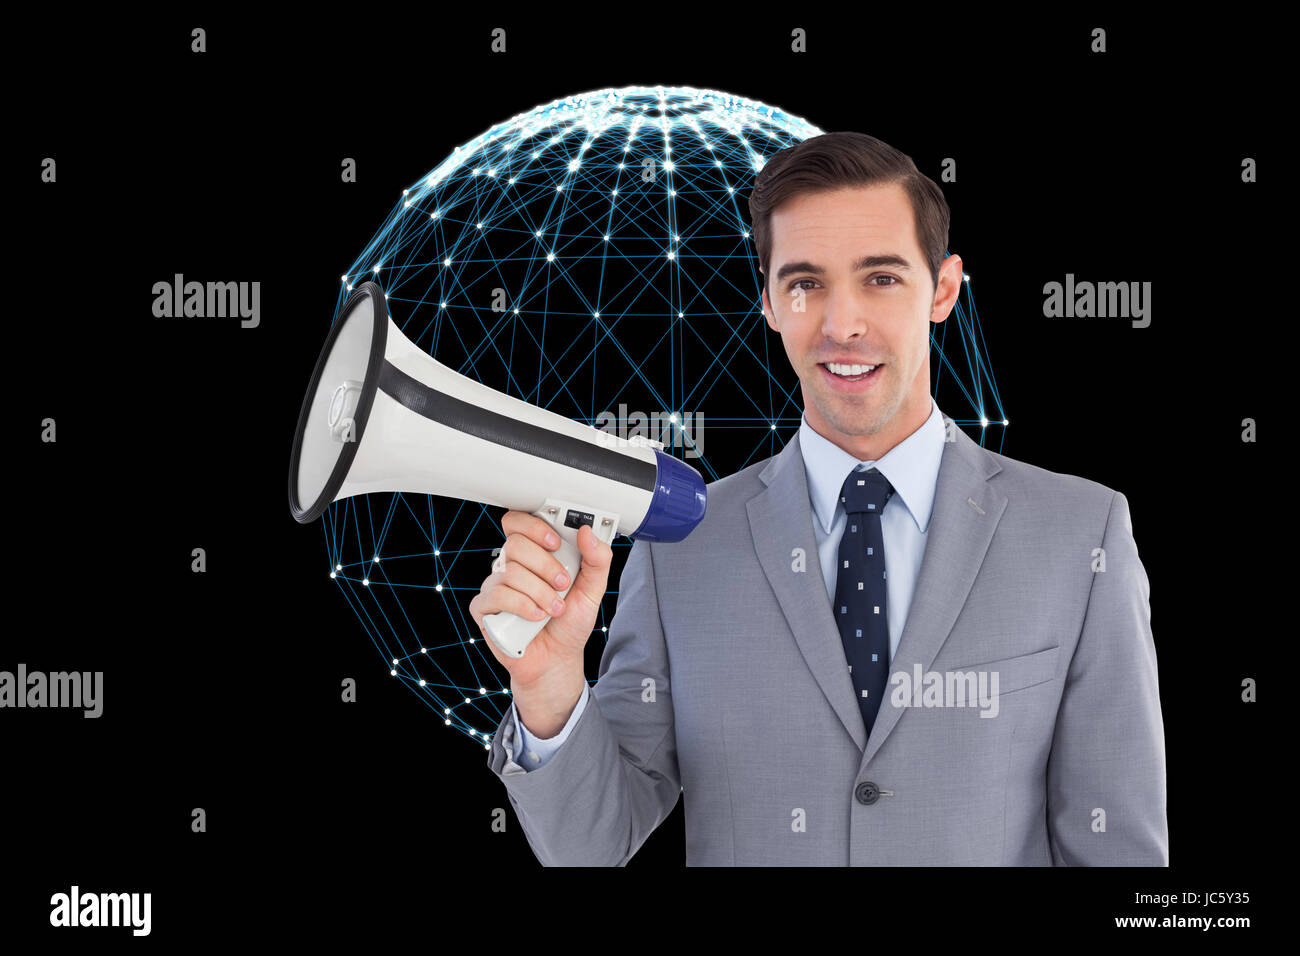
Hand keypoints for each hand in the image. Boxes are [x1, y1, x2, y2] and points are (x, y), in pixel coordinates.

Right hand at [469, 510, 612, 689]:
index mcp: (533, 554)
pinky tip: (536, 617)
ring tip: (554, 609)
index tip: (556, 542)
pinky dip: (522, 606)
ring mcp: (495, 585)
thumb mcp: (593, 590)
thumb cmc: (569, 622)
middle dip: (545, 565)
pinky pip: (496, 595)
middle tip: (563, 584)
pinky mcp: (484, 608)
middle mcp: (511, 566)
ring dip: (540, 593)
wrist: (557, 659)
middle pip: (516, 544)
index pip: (519, 522)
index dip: (534, 526)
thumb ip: (597, 559)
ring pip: (510, 572)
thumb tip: (588, 531)